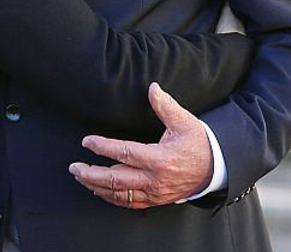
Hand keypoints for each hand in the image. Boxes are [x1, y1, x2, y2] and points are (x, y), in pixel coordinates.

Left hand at [68, 82, 213, 209]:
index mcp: (159, 158)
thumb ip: (166, 106)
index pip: (124, 153)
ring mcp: (154, 192)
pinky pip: (129, 203)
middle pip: (115, 179)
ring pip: (119, 194)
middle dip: (91, 174)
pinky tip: (100, 191)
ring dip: (97, 186)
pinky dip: (111, 198)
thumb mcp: (185, 122)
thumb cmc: (199, 144)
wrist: (216, 169)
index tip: (87, 141)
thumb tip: (152, 88)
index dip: (103, 147)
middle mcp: (154, 179)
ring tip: (81, 177)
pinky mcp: (155, 199)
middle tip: (74, 167)